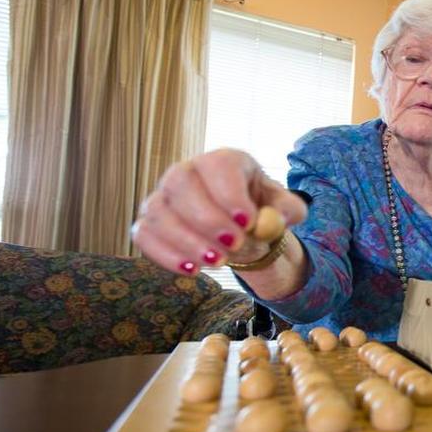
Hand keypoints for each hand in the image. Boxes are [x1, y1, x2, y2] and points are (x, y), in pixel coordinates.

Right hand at [132, 149, 307, 275]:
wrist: (242, 231)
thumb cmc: (262, 211)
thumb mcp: (284, 209)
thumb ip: (286, 211)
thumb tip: (273, 221)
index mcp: (224, 161)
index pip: (218, 165)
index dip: (229, 193)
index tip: (247, 222)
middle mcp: (187, 172)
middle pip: (181, 183)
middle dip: (207, 219)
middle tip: (234, 244)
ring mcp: (163, 197)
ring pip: (159, 211)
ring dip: (188, 240)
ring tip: (219, 262)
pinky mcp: (149, 223)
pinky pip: (144, 235)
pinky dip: (166, 255)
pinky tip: (193, 270)